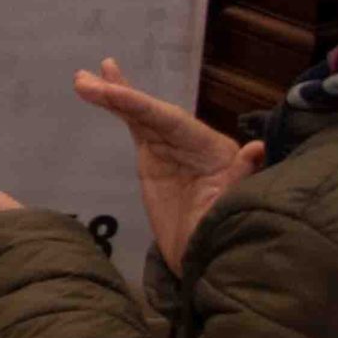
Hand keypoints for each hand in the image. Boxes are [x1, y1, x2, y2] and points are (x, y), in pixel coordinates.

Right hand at [72, 57, 262, 273]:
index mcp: (212, 149)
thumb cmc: (220, 234)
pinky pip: (134, 125)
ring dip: (112, 94)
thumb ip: (240, 177)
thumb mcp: (232, 208)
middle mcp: (191, 140)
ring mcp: (170, 146)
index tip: (110, 93)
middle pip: (152, 111)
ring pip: (140, 113)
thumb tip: (256, 150)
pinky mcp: (153, 155)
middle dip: (120, 94)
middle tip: (84, 81)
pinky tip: (99, 92)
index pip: (171, 120)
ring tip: (82, 79)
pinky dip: (118, 108)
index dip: (140, 105)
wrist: (203, 258)